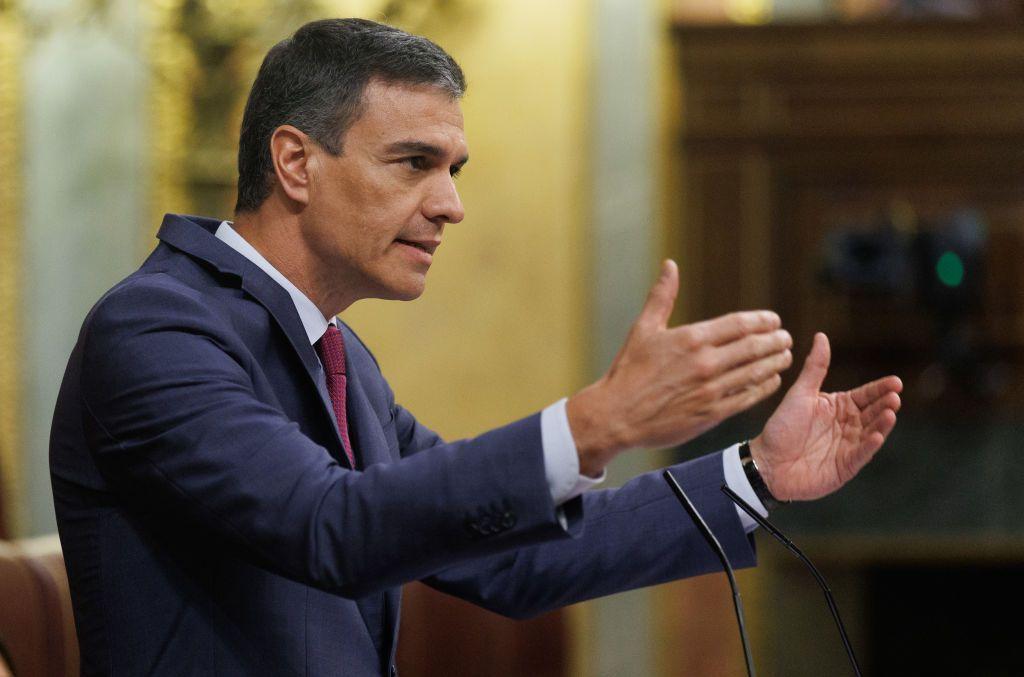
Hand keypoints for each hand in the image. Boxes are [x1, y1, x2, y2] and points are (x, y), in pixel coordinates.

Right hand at [568, 260, 793, 476]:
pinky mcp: (711, 414)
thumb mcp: (643, 329)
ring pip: (756, 372)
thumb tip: (670, 265)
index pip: (740, 324)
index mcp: (691, 339)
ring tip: (785, 357)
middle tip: (786, 338)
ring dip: (775, 363)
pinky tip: (771, 381)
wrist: (617, 415)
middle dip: (776, 341)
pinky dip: (763, 387)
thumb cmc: (628, 371)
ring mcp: (710, 390)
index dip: (762, 321)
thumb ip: (662, 296)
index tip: (774, 321)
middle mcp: (705, 363)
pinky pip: (747, 398)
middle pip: (754, 347)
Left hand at [750, 332, 902, 500]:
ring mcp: (848, 447)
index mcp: (838, 406)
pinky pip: (861, 455)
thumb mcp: (800, 394)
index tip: (896, 382)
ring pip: (871, 433)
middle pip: (873, 413)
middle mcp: (847, 425)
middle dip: (885, 404)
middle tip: (894, 396)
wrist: (766, 462)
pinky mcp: (845, 467)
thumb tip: (821, 336)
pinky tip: (876, 436)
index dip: (881, 388)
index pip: (865, 395)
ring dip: (882, 424)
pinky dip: (869, 446)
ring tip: (891, 412)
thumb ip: (815, 367)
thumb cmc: (782, 427)